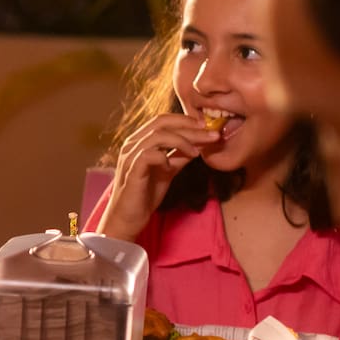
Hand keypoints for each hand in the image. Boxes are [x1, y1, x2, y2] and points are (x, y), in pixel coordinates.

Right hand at [98, 114, 224, 240]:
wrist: (129, 219)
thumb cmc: (145, 195)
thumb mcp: (168, 171)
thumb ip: (180, 156)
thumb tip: (200, 144)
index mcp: (139, 141)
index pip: (162, 120)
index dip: (185, 120)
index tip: (205, 126)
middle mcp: (132, 144)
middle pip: (161, 123)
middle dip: (189, 127)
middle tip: (210, 134)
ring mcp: (130, 156)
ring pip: (157, 136)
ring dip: (182, 141)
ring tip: (196, 152)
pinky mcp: (131, 171)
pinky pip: (149, 155)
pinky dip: (165, 158)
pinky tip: (171, 167)